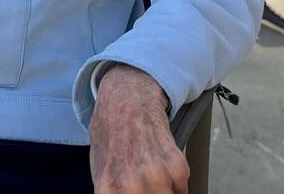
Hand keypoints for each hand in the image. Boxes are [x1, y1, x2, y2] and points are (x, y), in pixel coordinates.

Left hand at [89, 66, 187, 193]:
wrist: (125, 99)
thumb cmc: (111, 133)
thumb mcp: (99, 170)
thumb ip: (111, 193)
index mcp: (108, 191)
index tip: (142, 191)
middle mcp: (131, 188)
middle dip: (152, 193)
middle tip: (148, 183)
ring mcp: (154, 176)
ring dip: (166, 188)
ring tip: (153, 172)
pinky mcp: (176, 164)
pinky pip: (183, 187)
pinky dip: (177, 179)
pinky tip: (163, 161)